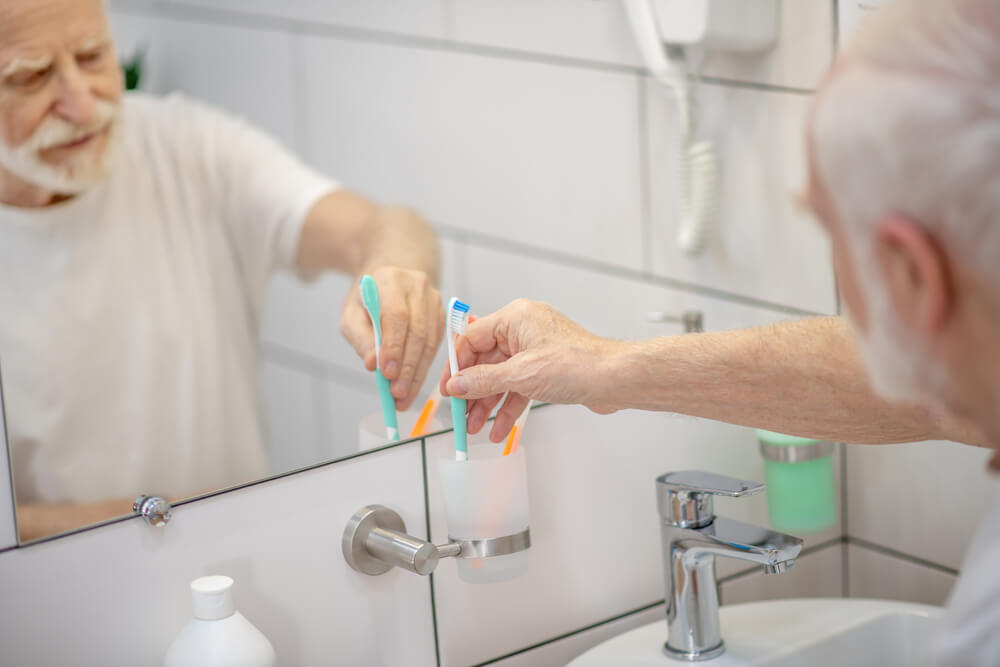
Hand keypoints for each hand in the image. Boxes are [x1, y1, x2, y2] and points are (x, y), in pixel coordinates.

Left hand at [341, 266, 444, 410]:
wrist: (389, 283)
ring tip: (403, 397)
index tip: (387, 373)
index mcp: (391, 280)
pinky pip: (436, 346)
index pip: (396, 315)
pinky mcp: (442, 315)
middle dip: (407, 366)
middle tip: (397, 393)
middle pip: (417, 331)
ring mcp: (434, 299)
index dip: (393, 346)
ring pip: (430, 342)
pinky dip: (423, 369)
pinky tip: (412, 386)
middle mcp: (417, 285)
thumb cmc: (367, 302)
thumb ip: (360, 338)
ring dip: (416, 373)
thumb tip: (373, 364)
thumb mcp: (351, 316)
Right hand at [439, 299, 618, 441]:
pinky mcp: (546, 368)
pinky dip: (509, 406)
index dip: (457, 366)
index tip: (448, 389)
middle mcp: (524, 330)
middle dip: (473, 391)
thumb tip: (457, 385)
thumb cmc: (577, 364)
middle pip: (485, 361)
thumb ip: (483, 381)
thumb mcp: (520, 375)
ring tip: (475, 427)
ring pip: (502, 377)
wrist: (614, 379)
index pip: (471, 338)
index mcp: (515, 318)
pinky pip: (519, 386)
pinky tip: (499, 428)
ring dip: (488, 403)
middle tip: (460, 414)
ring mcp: (536, 350)